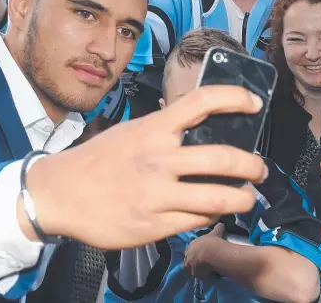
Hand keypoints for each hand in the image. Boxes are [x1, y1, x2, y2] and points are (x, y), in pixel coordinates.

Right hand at [23, 86, 266, 248]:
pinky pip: (198, 220)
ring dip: (244, 198)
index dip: (234, 97)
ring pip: (220, 198)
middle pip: (224, 157)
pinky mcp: (155, 225)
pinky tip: (214, 212)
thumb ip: (160, 127)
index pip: (201, 102)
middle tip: (259, 169)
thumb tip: (189, 116)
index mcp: (152, 129)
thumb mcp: (128, 131)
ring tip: (248, 197)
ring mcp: (158, 194)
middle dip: (253, 165)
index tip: (254, 102)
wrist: (61, 193)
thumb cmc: (97, 159)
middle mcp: (159, 158)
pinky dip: (212, 215)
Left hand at [184, 223, 224, 279]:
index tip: (201, 255)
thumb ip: (218, 228)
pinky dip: (202, 276)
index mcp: (191, 244)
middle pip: (188, 260)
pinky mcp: (194, 272)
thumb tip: (222, 223)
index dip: (195, 253)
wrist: (213, 252)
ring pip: (190, 269)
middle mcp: (188, 253)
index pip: (190, 250)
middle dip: (193, 262)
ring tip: (204, 270)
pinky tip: (208, 275)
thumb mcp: (215, 233)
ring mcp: (190, 264)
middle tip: (201, 265)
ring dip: (196, 270)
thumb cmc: (213, 242)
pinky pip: (197, 276)